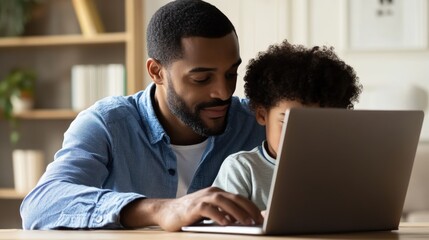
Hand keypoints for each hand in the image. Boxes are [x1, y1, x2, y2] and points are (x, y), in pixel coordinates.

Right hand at [120, 187, 262, 230]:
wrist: (166, 211)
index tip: (262, 216)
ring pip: (223, 201)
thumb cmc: (190, 213)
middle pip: (234, 197)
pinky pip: (208, 209)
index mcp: (217, 193)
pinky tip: (226, 223)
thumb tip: (243, 220)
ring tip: (247, 222)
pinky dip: (219, 216)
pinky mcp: (193, 207)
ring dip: (237, 212)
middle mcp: (211, 192)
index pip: (239, 198)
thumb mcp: (210, 212)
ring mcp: (202, 198)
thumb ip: (224, 213)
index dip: (251, 206)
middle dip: (249, 208)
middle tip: (259, 220)